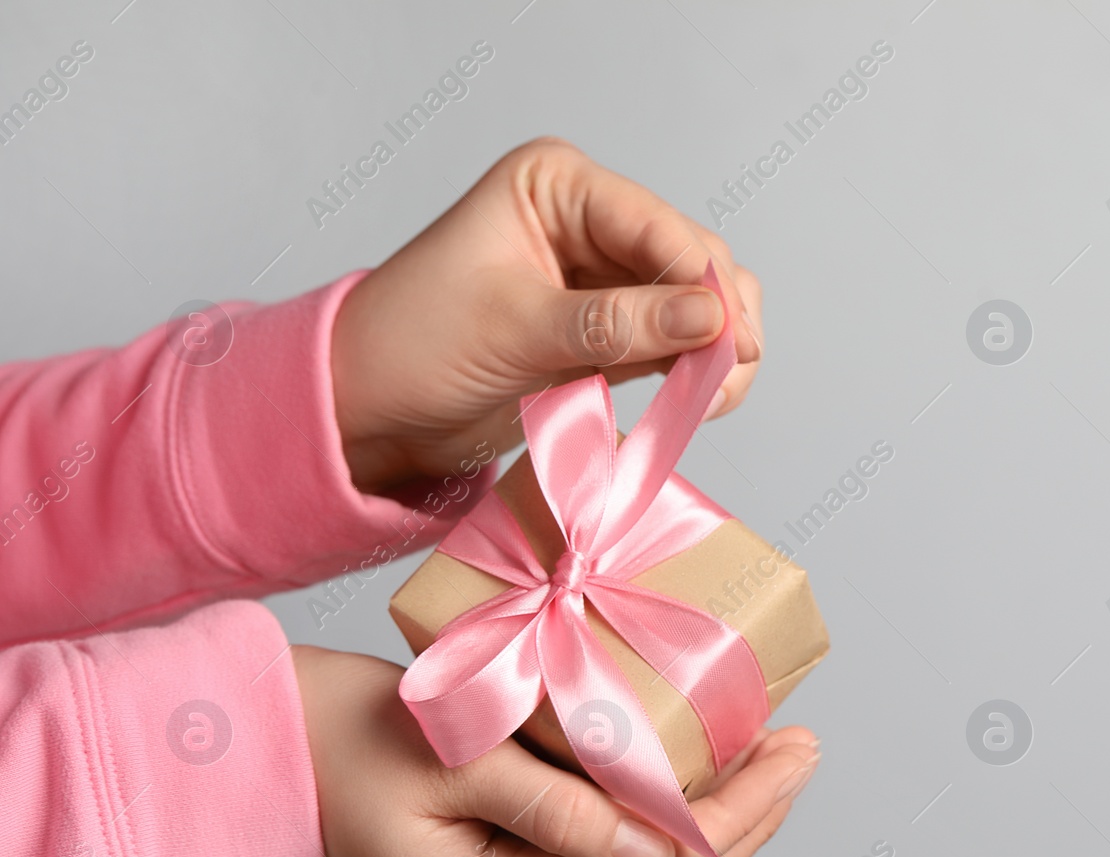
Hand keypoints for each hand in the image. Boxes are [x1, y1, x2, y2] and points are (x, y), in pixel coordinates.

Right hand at [292, 646, 817, 856]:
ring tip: (772, 760)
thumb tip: (662, 846)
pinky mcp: (507, 856)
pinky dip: (661, 812)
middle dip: (742, 821)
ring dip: (710, 819)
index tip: (788, 759)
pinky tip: (696, 772)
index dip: (728, 820)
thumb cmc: (346, 739)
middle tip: (803, 753)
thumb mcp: (454, 762)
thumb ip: (558, 809)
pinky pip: (607, 849)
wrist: (272, 740)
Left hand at [329, 138, 765, 493]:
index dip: (701, 282)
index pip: (656, 225)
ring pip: (697, 301)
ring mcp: (604, 276)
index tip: (727, 342)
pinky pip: (677, 341)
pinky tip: (697, 399)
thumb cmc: (411, 346)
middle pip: (691, 258)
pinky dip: (696, 368)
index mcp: (557, 185)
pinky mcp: (611, 329)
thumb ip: (614, 325)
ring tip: (713, 397)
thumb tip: (709, 321)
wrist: (370, 407)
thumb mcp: (513, 331)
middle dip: (718, 316)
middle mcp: (589, 221)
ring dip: (716, 346)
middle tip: (725, 379)